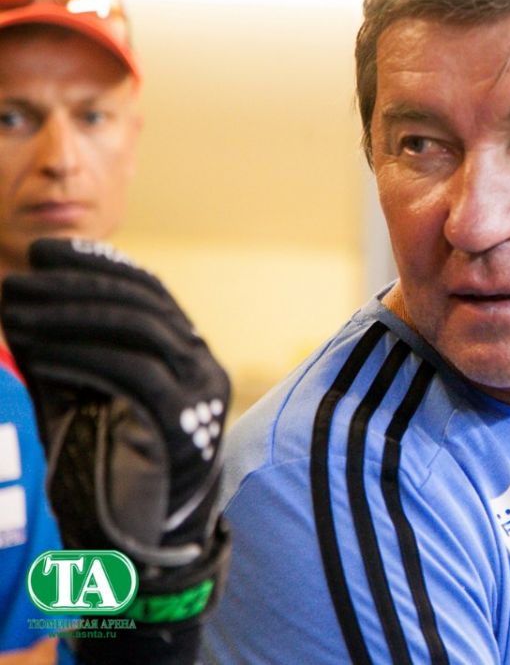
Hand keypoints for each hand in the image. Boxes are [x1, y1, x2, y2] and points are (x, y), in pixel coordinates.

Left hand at [0, 239, 230, 662]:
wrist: (139, 546)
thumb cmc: (106, 471)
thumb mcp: (81, 397)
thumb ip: (66, 353)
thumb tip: (23, 302)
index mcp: (185, 353)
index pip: (147, 291)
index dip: (97, 264)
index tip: (44, 252)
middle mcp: (202, 364)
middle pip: (143, 303)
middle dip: (75, 285)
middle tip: (18, 282)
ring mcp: (201, 393)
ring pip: (141, 330)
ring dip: (72, 314)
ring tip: (18, 311)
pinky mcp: (187, 422)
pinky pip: (136, 372)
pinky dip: (86, 355)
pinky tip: (42, 353)